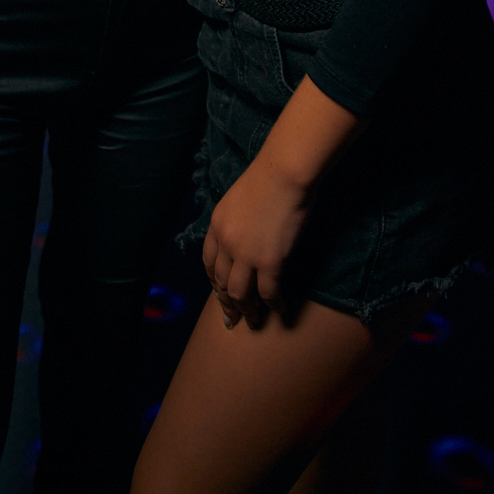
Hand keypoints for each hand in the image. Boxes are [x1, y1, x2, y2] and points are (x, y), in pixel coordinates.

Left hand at [202, 156, 309, 330]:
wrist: (284, 172)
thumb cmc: (268, 177)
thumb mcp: (237, 198)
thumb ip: (234, 221)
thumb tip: (242, 236)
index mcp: (216, 226)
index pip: (209, 263)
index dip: (214, 282)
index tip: (220, 293)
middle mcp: (226, 243)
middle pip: (222, 283)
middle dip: (227, 304)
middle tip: (233, 319)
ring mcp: (246, 255)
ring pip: (240, 294)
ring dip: (247, 311)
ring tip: (253, 320)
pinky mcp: (270, 262)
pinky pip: (269, 293)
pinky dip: (274, 305)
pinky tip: (280, 309)